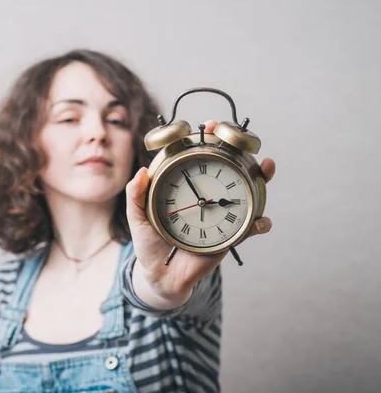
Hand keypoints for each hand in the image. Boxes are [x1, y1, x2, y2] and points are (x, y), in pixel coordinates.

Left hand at [126, 120, 275, 300]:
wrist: (161, 276)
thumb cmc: (149, 243)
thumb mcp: (137, 216)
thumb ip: (135, 195)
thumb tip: (142, 171)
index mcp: (187, 188)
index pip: (200, 158)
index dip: (208, 140)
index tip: (210, 126)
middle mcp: (208, 197)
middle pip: (230, 169)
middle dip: (244, 152)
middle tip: (245, 142)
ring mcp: (222, 215)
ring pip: (248, 192)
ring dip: (262, 179)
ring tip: (266, 169)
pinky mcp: (230, 236)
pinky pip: (251, 228)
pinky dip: (261, 223)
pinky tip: (261, 221)